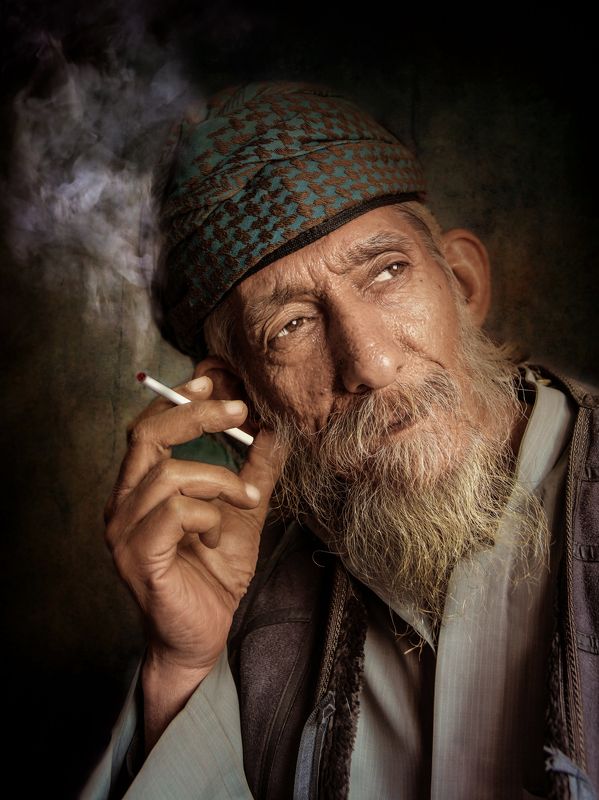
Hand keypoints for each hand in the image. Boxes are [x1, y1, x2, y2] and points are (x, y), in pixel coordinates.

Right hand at [103, 375, 278, 748]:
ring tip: (246, 498)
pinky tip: (218, 534)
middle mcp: (123, 503)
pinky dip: (207, 514)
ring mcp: (124, 530)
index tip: (214, 381)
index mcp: (140, 487)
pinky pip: (174, 512)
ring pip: (167, 473)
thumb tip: (276, 426)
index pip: (147, 427)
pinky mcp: (138, 557)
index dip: (178, 399)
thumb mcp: (243, 510)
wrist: (201, 636)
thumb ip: (255, 468)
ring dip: (218, 478)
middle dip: (197, 415)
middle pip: (147, 435)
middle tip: (240, 410)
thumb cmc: (214, 573)